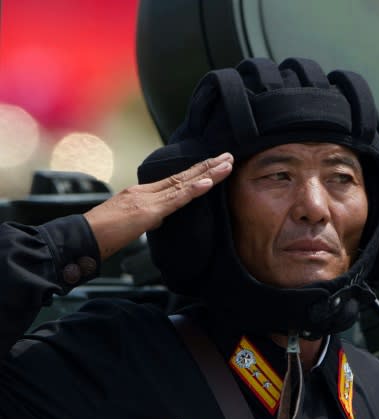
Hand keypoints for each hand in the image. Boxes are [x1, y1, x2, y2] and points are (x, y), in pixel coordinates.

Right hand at [83, 153, 233, 260]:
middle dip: (207, 165)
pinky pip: (175, 199)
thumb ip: (147, 219)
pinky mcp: (148, 211)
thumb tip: (159, 219)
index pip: (175, 180)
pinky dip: (194, 189)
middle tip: (228, 155)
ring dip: (208, 173)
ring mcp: (147, 199)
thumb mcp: (130, 225)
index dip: (196, 172)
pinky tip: (209, 182)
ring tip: (227, 163)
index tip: (214, 164)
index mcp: (142, 194)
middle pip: (183, 176)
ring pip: (183, 183)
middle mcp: (146, 191)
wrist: (84, 237)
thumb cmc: (102, 235)